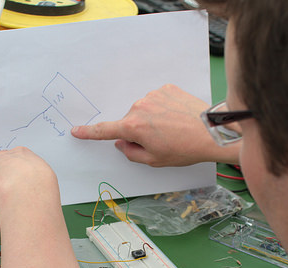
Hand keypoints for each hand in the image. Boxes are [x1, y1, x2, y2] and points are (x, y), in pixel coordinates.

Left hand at [0, 147, 56, 209]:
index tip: (15, 190)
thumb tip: (32, 190)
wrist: (28, 189)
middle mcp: (2, 157)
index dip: (11, 178)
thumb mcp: (45, 178)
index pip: (11, 163)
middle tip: (6, 199)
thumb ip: (34, 180)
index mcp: (21, 154)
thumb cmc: (40, 186)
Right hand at [71, 84, 239, 165]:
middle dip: (138, 131)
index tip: (76, 131)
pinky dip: (163, 109)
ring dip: (152, 119)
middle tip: (160, 142)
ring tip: (173, 129)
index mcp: (134, 127)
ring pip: (144, 110)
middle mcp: (140, 107)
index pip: (105, 130)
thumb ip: (131, 152)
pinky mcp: (167, 88)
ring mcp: (154, 95)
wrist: (211, 132)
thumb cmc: (184, 149)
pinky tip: (177, 117)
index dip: (89, 132)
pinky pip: (157, 100)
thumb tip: (122, 143)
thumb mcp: (154, 160)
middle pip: (130, 122)